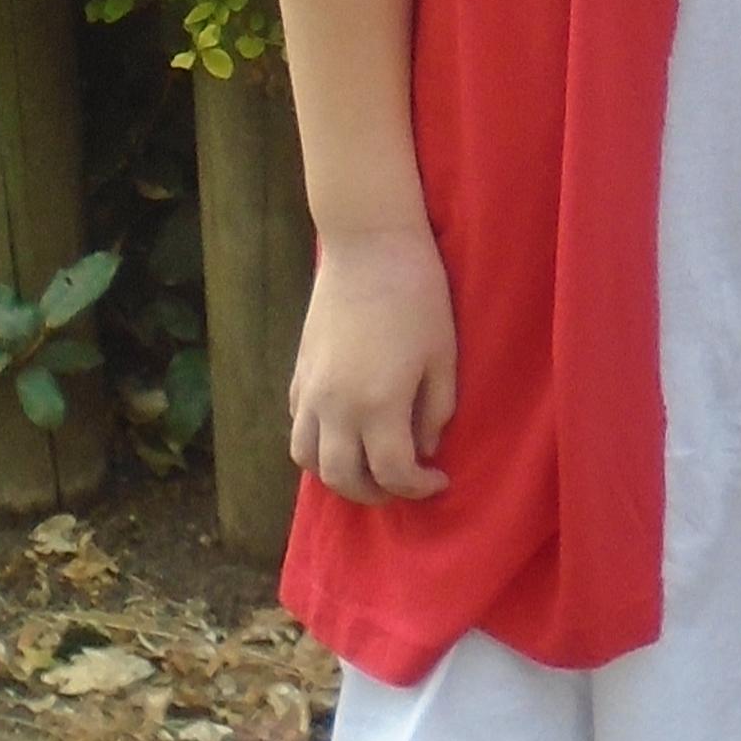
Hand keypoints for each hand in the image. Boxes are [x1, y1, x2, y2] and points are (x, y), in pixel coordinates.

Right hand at [290, 226, 459, 501]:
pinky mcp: (298, 372)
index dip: (419, 488)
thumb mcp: (442, 357)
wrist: (369, 246)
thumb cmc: (418, 296)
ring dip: (337, 475)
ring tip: (367, 467)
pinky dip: (317, 443)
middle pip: (342, 479)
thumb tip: (424, 447)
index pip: (392, 473)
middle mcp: (335, 407)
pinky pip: (298, 426)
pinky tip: (344, 431)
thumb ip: (435, 411)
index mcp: (378, 406)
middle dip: (376, 494)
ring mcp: (310, 391)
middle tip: (403, 485)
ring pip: (307, 459)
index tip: (439, 479)